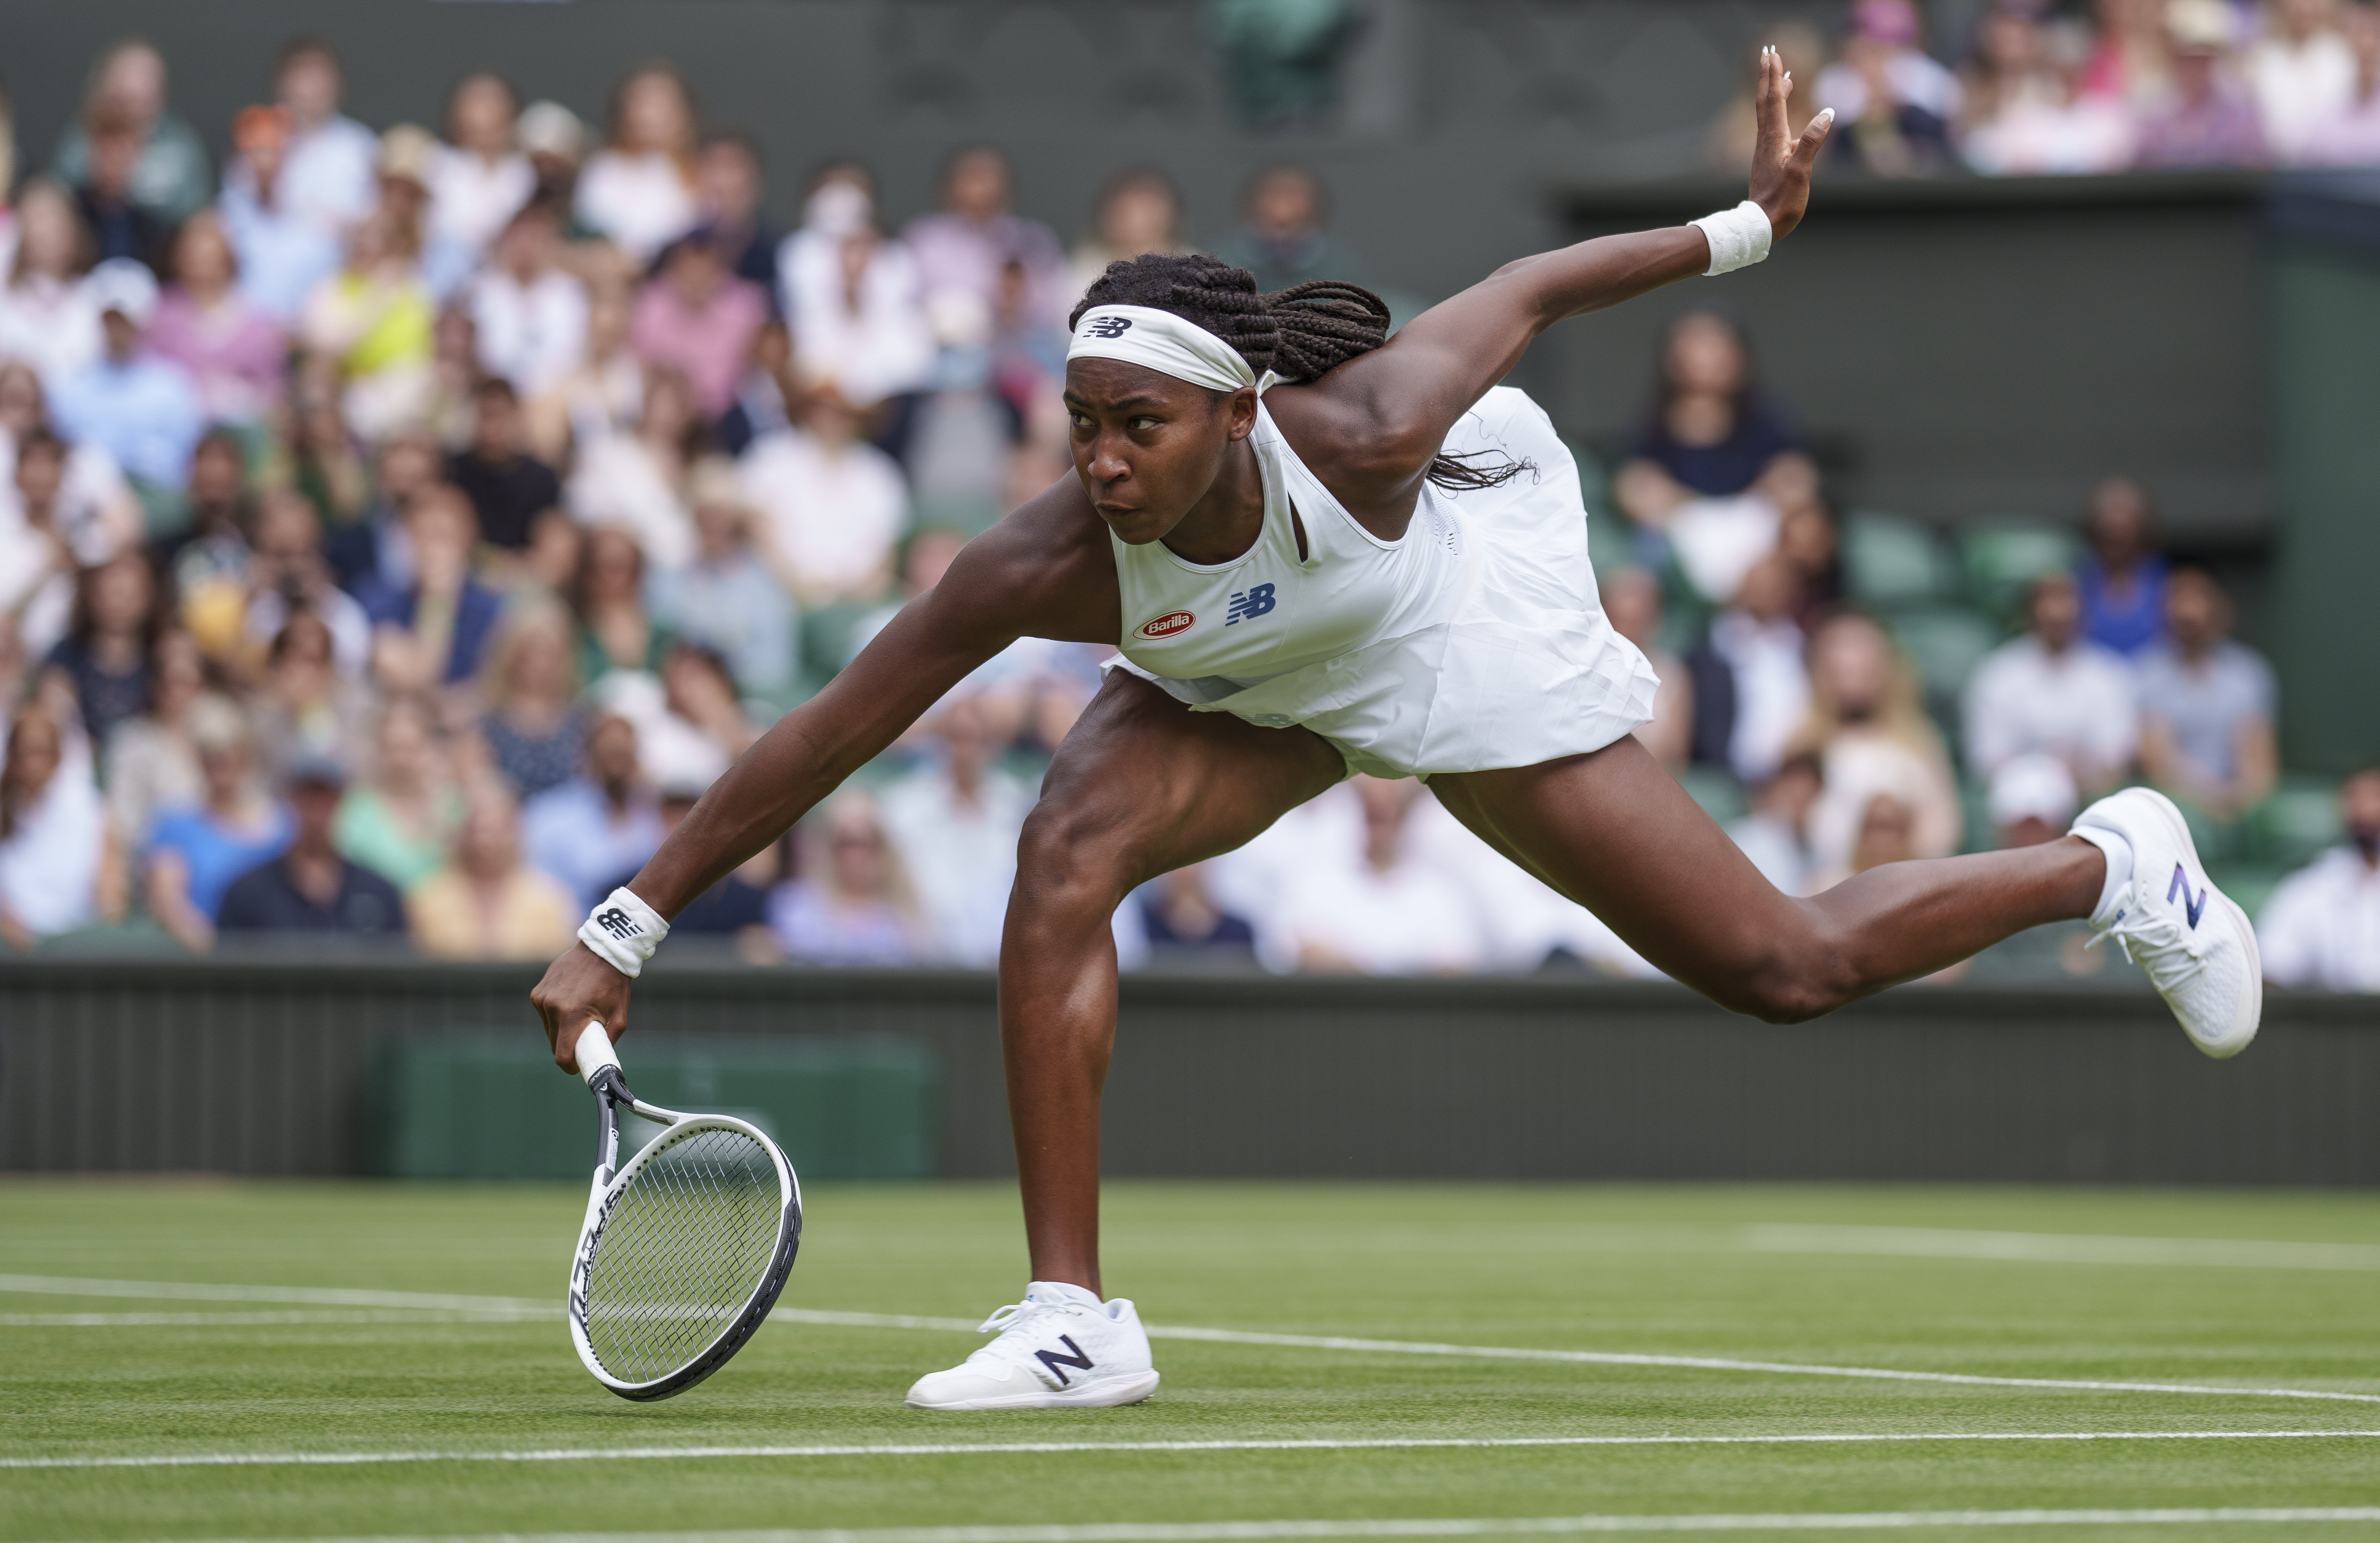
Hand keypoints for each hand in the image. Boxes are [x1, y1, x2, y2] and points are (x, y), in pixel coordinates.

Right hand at [530, 941, 632, 1073]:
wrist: (602, 951)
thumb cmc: (614, 984)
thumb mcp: (619, 1017)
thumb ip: (608, 1042)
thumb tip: (600, 1060)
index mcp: (571, 1015)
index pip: (561, 1056)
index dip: (570, 1066)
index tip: (577, 1065)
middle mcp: (551, 1007)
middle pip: (554, 1044)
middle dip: (567, 1047)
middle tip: (583, 1039)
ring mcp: (542, 998)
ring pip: (548, 1029)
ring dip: (561, 1029)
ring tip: (579, 1015)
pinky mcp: (537, 992)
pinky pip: (544, 1014)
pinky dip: (555, 1015)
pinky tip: (570, 1002)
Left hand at [1747, 46, 1832, 241]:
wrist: (1761, 226)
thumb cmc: (1781, 202)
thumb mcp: (1801, 172)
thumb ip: (1812, 142)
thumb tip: (1826, 114)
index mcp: (1775, 140)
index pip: (1773, 100)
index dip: (1774, 76)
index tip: (1771, 53)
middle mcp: (1767, 140)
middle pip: (1766, 101)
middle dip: (1769, 76)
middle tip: (1769, 53)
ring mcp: (1766, 149)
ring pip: (1768, 114)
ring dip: (1774, 92)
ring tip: (1783, 76)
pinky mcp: (1769, 159)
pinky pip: (1772, 127)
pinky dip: (1778, 113)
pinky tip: (1786, 115)